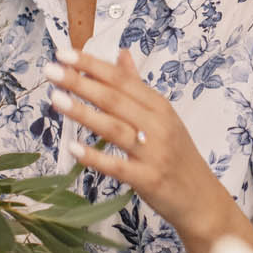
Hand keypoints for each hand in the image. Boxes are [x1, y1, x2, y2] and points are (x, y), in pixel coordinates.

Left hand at [45, 48, 252, 252]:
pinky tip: (73, 148)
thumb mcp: (163, 116)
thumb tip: (121, 53)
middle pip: (115, 99)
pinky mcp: (148, 180)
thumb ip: (137, 86)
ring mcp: (154, 153)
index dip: (92, 65)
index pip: (122, 80)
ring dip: (84, 113)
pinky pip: (118, 167)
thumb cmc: (177, 154)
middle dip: (81, 82)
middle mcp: (158, 125)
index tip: (64, 53)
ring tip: (55, 99)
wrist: (201, 199)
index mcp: (159, 106)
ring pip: (115, 128)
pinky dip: (96, 157)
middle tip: (51, 70)